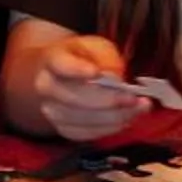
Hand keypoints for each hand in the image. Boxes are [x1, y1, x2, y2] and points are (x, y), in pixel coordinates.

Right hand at [31, 32, 150, 141]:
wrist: (63, 76)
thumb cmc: (84, 58)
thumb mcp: (97, 48)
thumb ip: (106, 58)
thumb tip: (115, 79)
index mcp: (52, 59)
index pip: (60, 65)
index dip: (76, 70)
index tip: (95, 73)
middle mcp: (46, 87)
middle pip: (73, 98)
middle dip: (107, 101)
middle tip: (133, 99)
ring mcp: (51, 110)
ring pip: (79, 120)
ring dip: (111, 118)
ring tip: (136, 111)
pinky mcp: (61, 128)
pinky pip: (84, 134)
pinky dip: (106, 129)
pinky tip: (124, 121)